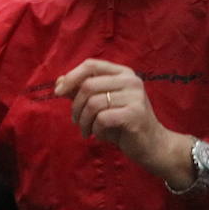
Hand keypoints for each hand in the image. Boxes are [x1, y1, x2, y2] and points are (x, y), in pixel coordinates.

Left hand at [54, 59, 194, 187]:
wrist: (150, 144)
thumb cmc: (121, 124)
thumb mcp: (99, 105)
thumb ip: (80, 92)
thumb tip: (59, 82)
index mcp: (122, 73)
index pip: (91, 65)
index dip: (70, 77)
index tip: (58, 92)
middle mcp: (130, 80)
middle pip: (88, 85)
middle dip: (75, 107)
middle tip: (76, 122)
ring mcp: (135, 96)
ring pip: (93, 103)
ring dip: (84, 121)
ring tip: (87, 131)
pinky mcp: (135, 113)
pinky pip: (102, 119)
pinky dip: (95, 130)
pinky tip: (100, 135)